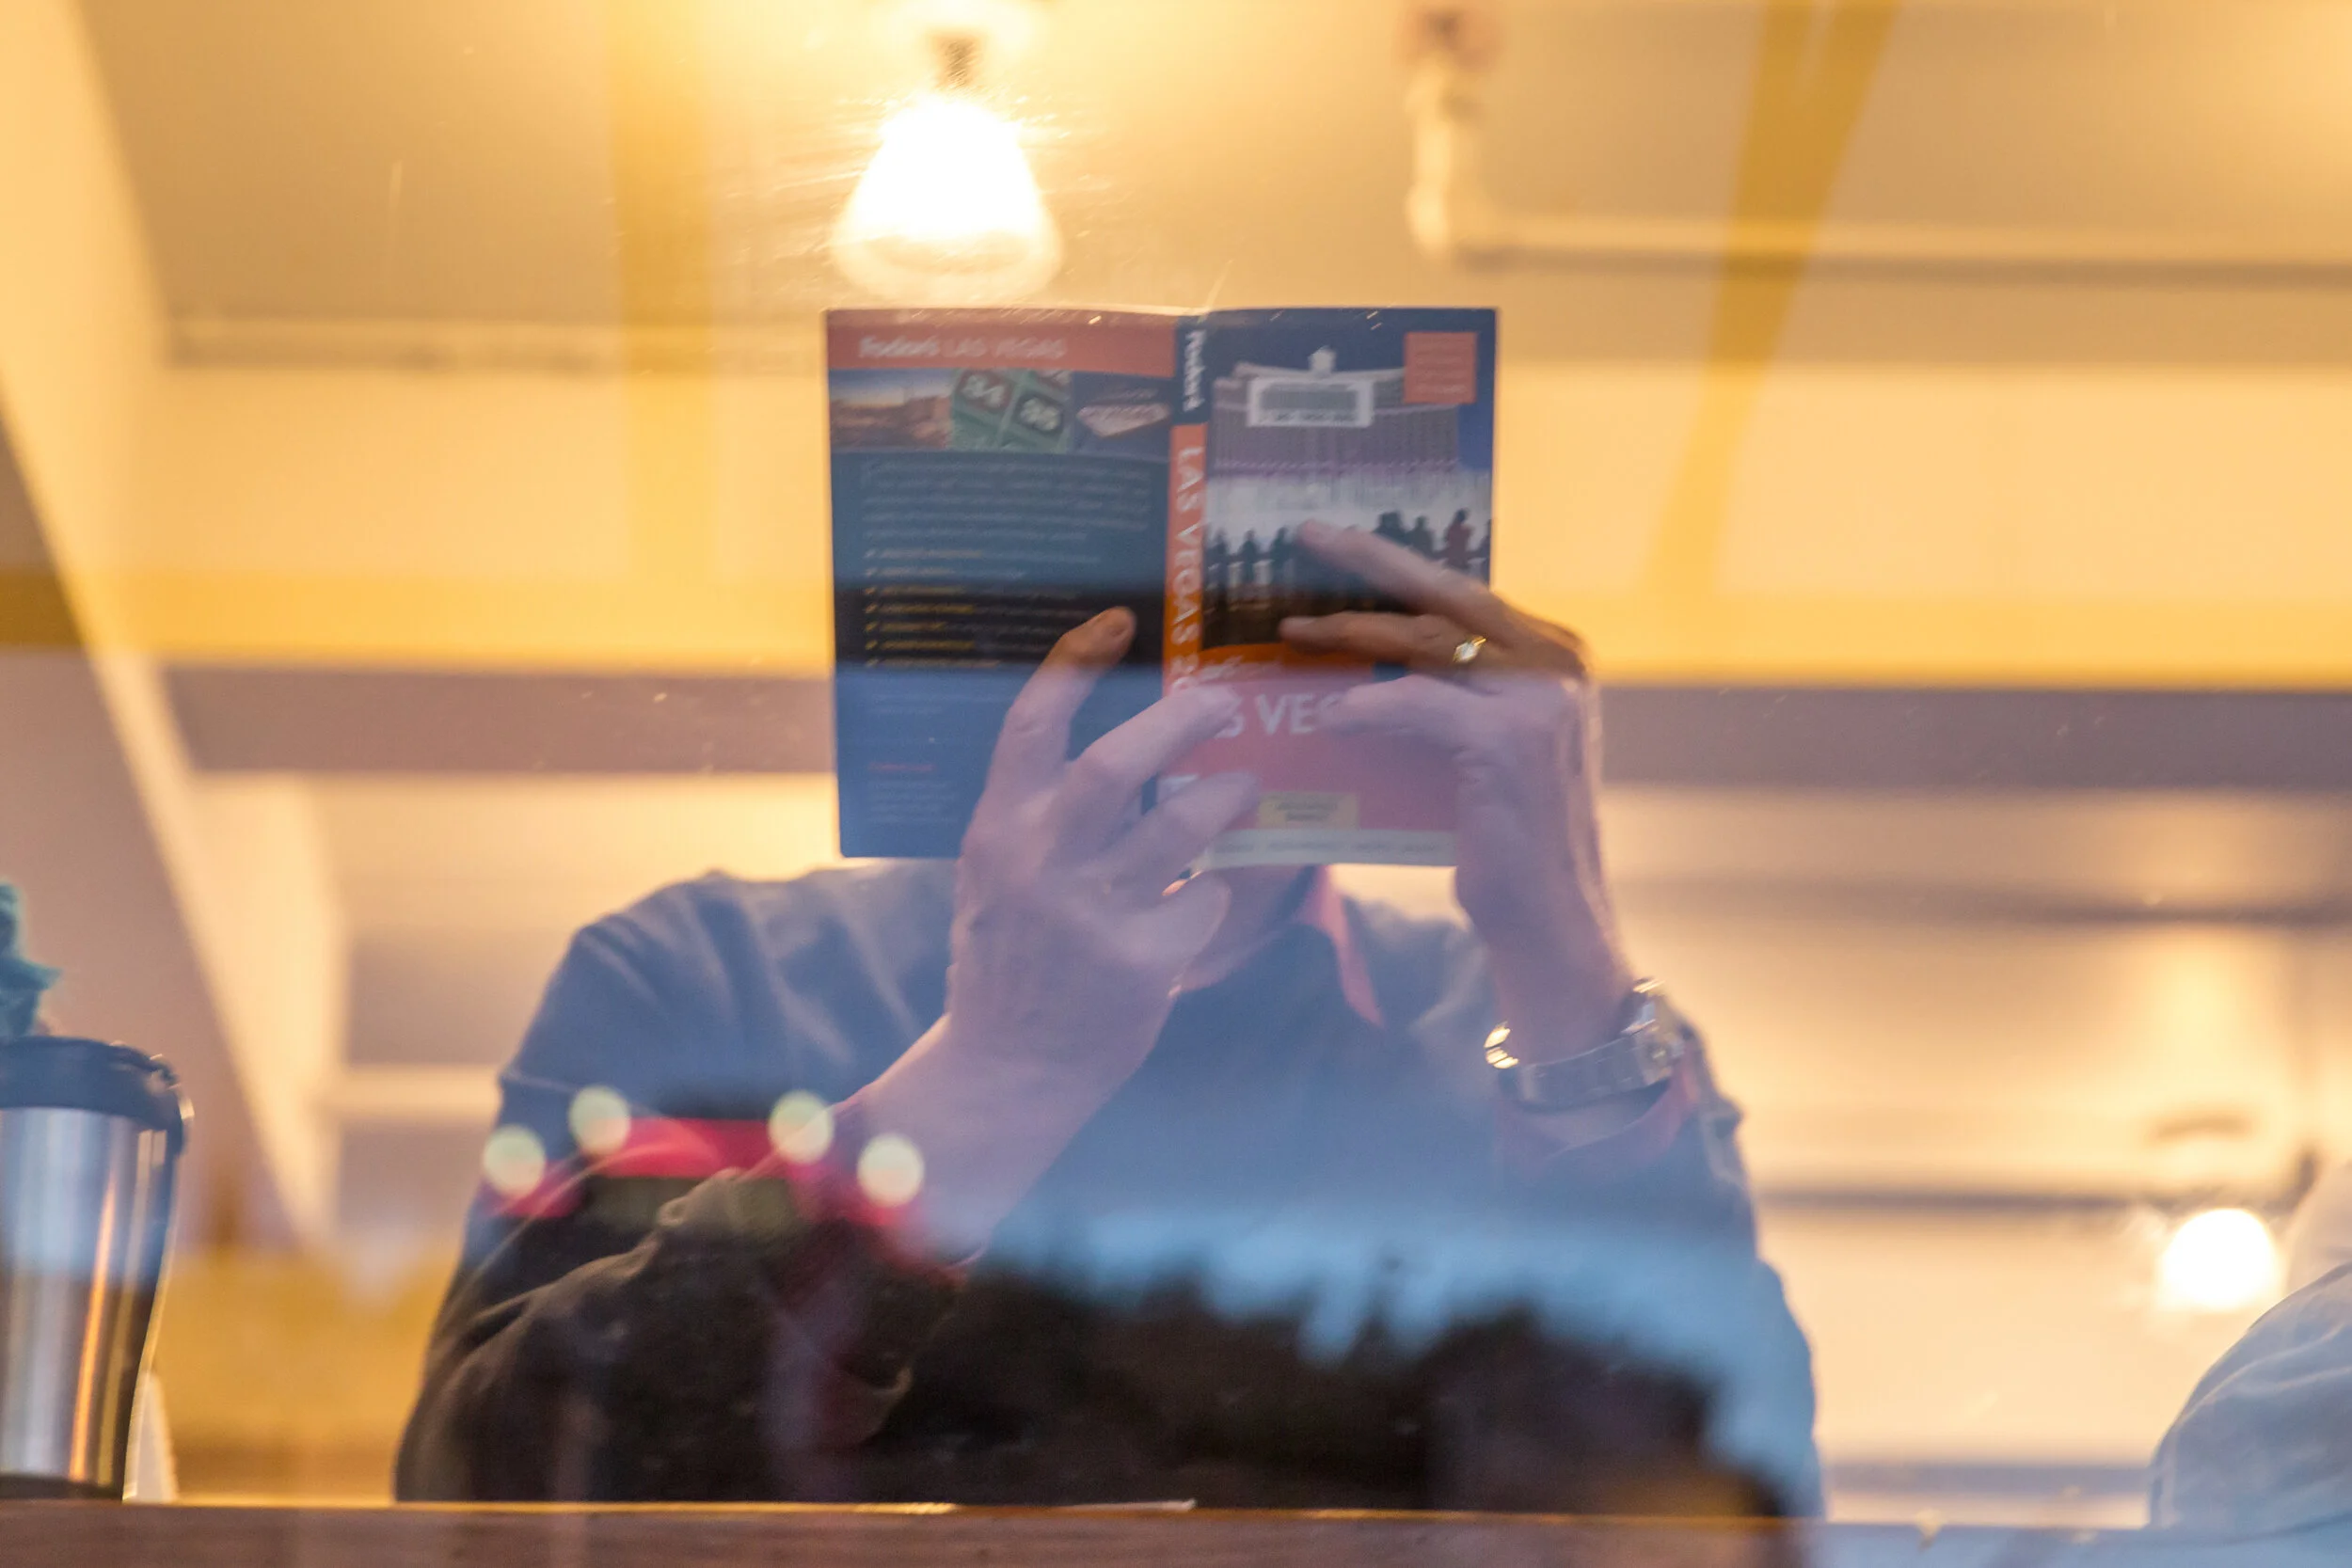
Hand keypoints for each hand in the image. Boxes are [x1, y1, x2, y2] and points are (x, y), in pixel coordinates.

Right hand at [853, 608, 1258, 1251]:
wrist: (1007, 1067)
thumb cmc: (1008, 955)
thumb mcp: (995, 871)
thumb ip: (1039, 809)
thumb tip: (1121, 740)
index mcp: (999, 829)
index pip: (1029, 724)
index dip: (1075, 663)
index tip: (1119, 620)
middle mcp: (1038, 865)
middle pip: (1116, 765)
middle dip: (1181, 721)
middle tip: (1224, 702)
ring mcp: (1091, 917)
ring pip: (1182, 828)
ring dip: (1226, 798)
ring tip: (1244, 787)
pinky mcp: (1142, 966)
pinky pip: (1204, 900)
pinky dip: (1213, 894)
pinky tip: (1199, 902)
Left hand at [1280, 521, 1634, 1061]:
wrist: (1550, 919)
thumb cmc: (1507, 839)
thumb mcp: (1484, 746)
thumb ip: (1451, 692)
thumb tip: (1367, 660)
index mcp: (1557, 654)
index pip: (1464, 592)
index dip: (1398, 565)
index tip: (1340, 542)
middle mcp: (1559, 663)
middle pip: (1444, 594)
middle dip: (1369, 561)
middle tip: (1306, 535)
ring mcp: (1541, 699)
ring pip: (1423, 643)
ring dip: (1348, 633)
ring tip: (1291, 633)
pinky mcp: (1510, 741)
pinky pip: (1416, 704)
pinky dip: (1366, 706)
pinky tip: (1327, 716)